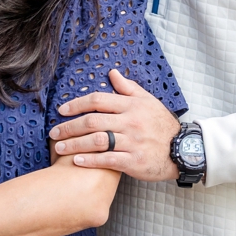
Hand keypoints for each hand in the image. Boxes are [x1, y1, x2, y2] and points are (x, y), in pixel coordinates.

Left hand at [48, 69, 180, 181]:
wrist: (181, 150)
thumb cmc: (161, 124)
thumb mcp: (148, 101)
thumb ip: (127, 88)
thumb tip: (111, 73)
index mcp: (131, 105)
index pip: (98, 100)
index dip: (76, 104)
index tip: (62, 111)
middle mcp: (130, 122)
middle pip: (92, 122)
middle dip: (69, 127)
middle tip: (53, 133)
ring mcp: (132, 142)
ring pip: (97, 141)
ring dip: (74, 145)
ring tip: (59, 149)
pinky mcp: (134, 161)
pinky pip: (107, 160)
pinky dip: (90, 161)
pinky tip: (77, 162)